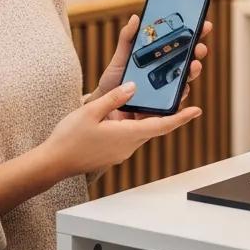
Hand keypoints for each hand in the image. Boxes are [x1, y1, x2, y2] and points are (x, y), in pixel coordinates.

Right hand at [44, 82, 201, 180]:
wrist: (53, 163)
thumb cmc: (69, 139)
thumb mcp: (91, 111)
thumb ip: (115, 98)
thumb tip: (134, 87)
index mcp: (127, 135)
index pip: (162, 125)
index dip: (181, 117)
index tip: (196, 110)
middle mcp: (128, 145)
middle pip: (154, 126)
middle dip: (167, 111)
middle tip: (176, 91)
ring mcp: (121, 150)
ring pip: (142, 129)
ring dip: (150, 116)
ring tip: (153, 96)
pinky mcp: (113, 151)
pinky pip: (131, 134)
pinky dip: (135, 121)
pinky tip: (128, 108)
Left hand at [84, 15, 212, 115]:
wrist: (103, 103)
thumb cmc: (114, 79)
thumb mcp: (120, 56)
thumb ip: (128, 38)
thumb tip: (136, 17)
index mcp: (160, 57)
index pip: (181, 43)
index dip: (194, 33)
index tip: (203, 24)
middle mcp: (167, 72)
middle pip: (188, 59)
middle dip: (198, 51)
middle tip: (199, 46)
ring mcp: (166, 88)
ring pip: (186, 79)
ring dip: (193, 71)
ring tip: (193, 64)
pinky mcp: (162, 105)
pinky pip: (175, 100)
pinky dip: (181, 93)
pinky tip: (183, 87)